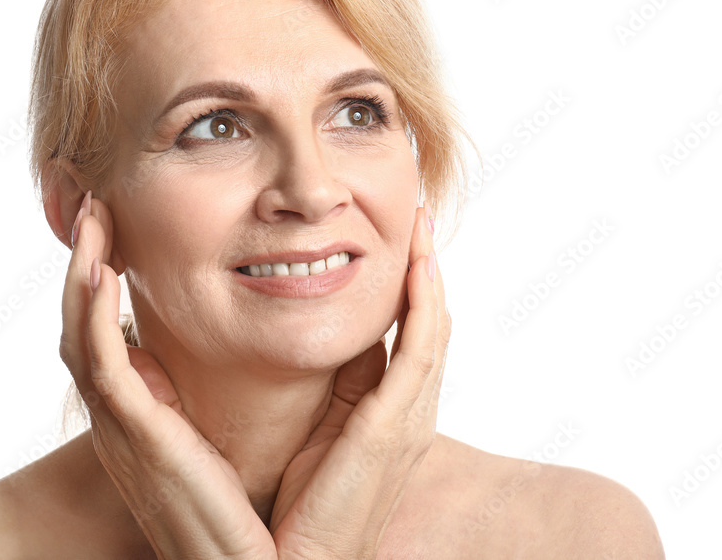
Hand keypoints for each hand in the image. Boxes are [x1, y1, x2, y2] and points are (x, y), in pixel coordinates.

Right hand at [60, 191, 275, 559]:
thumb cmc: (261, 506)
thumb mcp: (256, 425)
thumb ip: (265, 373)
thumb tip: (300, 319)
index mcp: (150, 409)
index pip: (114, 332)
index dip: (109, 279)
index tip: (123, 227)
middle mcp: (126, 412)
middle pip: (87, 322)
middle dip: (87, 260)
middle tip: (94, 206)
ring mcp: (125, 424)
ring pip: (82, 334)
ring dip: (81, 271)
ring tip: (92, 219)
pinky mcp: (137, 436)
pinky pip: (102, 366)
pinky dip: (91, 318)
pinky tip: (99, 272)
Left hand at [269, 204, 449, 559]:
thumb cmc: (290, 508)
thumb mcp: (304, 432)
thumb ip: (311, 389)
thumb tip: (293, 338)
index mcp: (384, 413)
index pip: (404, 334)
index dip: (405, 285)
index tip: (395, 236)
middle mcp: (406, 412)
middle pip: (427, 324)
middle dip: (424, 268)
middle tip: (416, 214)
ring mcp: (406, 419)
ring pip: (431, 330)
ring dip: (428, 274)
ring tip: (419, 225)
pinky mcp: (394, 428)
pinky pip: (419, 352)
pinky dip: (425, 305)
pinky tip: (420, 265)